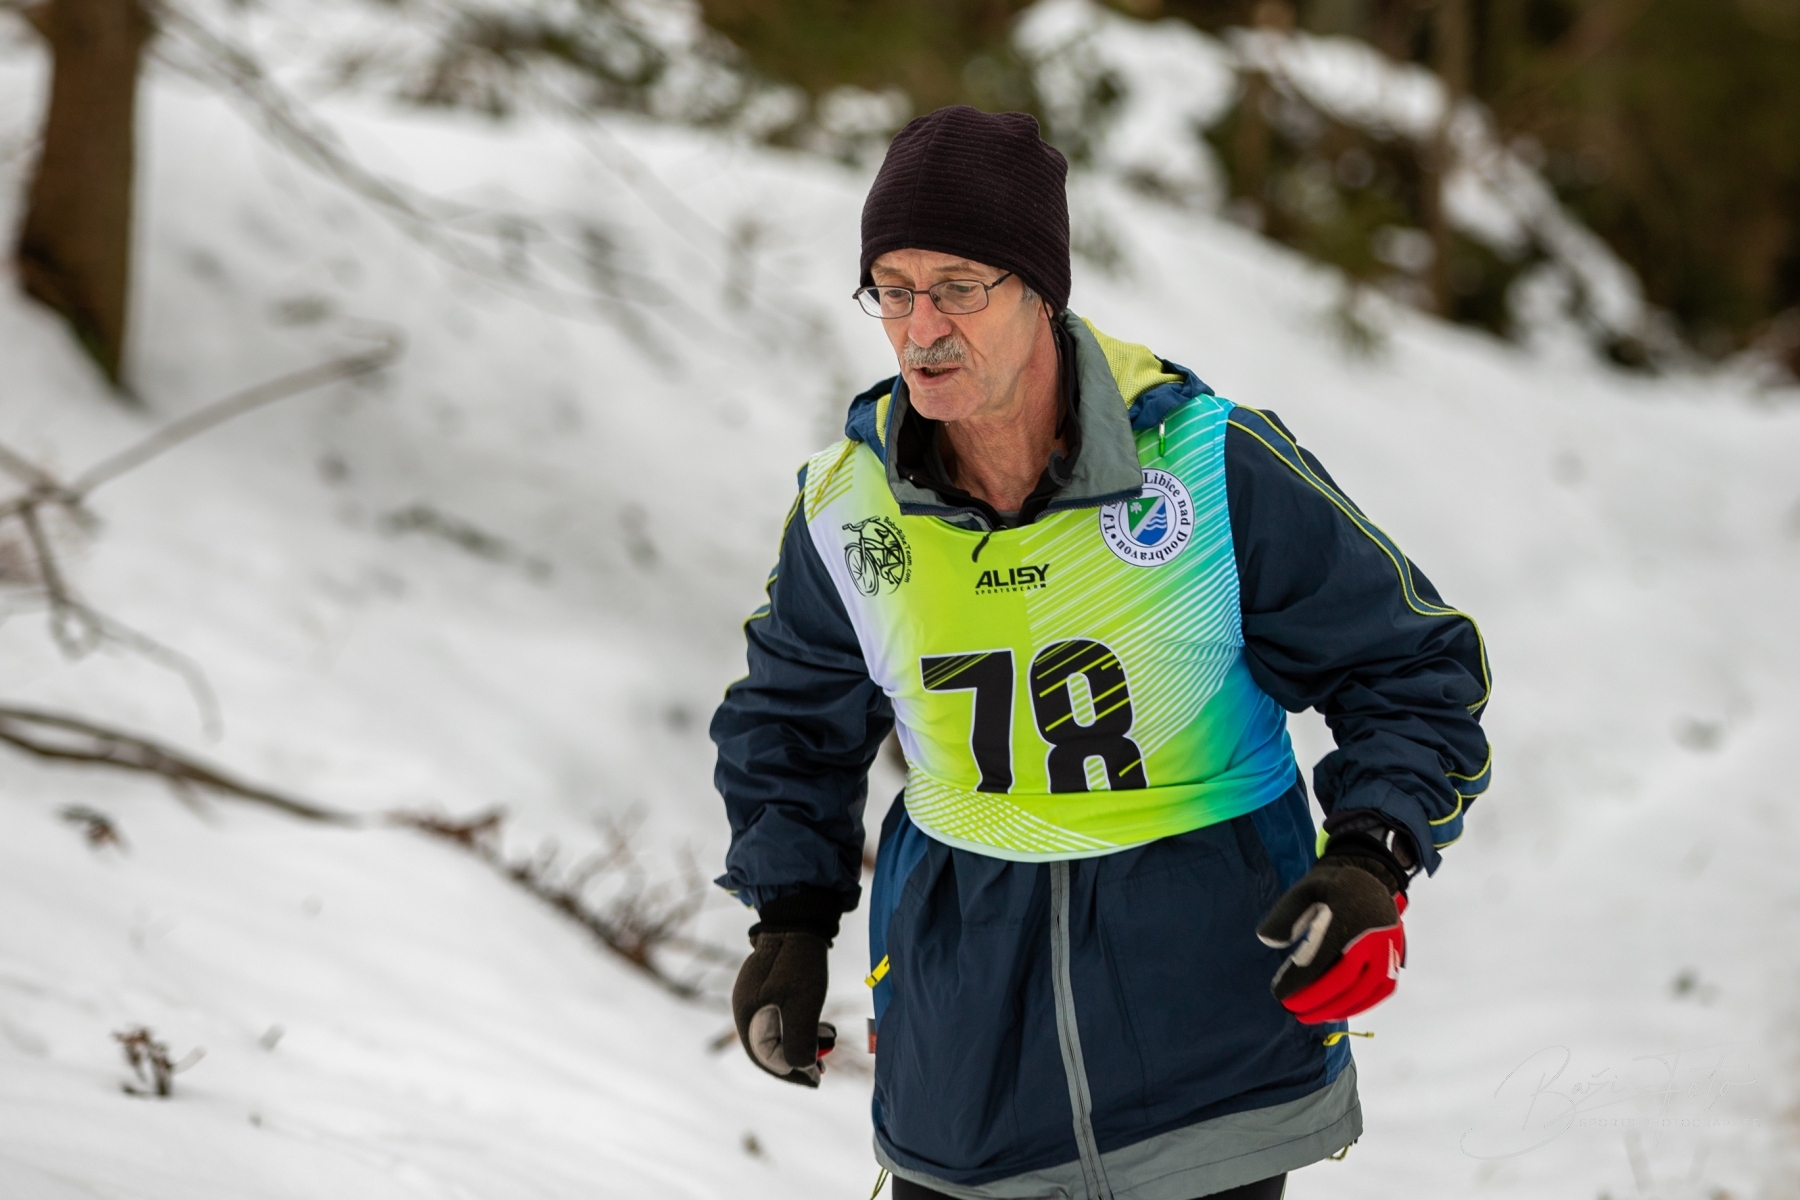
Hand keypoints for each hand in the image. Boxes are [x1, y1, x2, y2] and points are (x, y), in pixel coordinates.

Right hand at [731, 930, 836, 1086]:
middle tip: (822, 1070)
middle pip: (768, 1048)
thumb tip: (802, 1070)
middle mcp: (746, 1008)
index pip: (765, 1059)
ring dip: (800, 1044)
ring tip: (827, 1044)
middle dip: (796, 1061)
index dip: (791, 1074)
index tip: (816, 1081)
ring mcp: (755, 995)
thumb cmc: (800, 962)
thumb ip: (798, 1042)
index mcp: (747, 1015)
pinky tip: (819, 1025)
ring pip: (775, 1032)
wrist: (799, 917)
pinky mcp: (767, 986)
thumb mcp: (802, 1006)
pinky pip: (779, 1017)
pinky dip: (798, 1026)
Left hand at [1256, 836, 1407, 1023]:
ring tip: (1311, 1016)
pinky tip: (1338, 1012)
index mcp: (1348, 918)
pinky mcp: (1395, 958)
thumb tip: (1267, 941)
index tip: (1279, 995)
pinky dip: (1360, 1006)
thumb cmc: (1331, 885)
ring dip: (1336, 1010)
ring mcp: (1388, 950)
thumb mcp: (1303, 889)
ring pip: (1364, 991)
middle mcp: (1373, 937)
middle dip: (1316, 1001)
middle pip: (1345, 982)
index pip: (1321, 961)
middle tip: (1292, 1010)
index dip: (1299, 982)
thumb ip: (1285, 915)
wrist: (1369, 875)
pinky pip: (1382, 991)